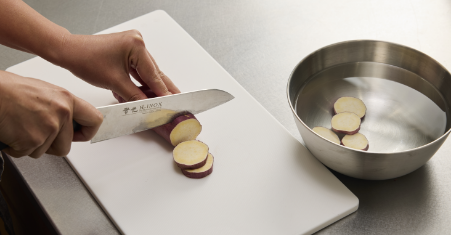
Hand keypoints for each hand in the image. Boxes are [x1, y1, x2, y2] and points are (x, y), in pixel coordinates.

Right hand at [0, 71, 102, 157]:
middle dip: (51, 145)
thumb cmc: (10, 91)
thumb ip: (60, 108)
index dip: (87, 132)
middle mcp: (62, 113)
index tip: (80, 135)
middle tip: (36, 132)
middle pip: (66, 145)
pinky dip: (18, 148)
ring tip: (21, 127)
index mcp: (67, 99)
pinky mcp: (34, 140)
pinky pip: (28, 154)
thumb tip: (68, 121)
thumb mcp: (45, 92)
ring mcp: (49, 128)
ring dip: (32, 145)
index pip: (94, 120)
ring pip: (46, 151)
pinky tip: (13, 132)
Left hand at [57, 30, 179, 101]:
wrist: (69, 52)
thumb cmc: (86, 60)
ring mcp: (132, 45)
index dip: (163, 91)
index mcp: (136, 45)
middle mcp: (137, 42)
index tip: (172, 102)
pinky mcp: (126, 50)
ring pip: (146, 71)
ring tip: (165, 98)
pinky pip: (138, 69)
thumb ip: (135, 96)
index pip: (153, 74)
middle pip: (153, 71)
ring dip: (152, 86)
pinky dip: (141, 81)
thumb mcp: (115, 82)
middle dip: (162, 88)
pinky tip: (149, 92)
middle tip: (177, 99)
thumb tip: (148, 106)